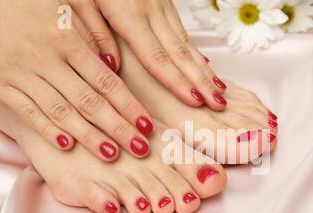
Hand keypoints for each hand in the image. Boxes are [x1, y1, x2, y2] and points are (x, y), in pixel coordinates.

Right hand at [0, 0, 152, 160]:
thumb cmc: (28, 0)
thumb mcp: (67, 1)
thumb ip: (94, 29)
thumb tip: (116, 64)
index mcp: (66, 39)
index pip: (106, 81)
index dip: (129, 106)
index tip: (147, 125)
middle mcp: (46, 59)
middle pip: (89, 102)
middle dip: (118, 128)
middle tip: (139, 149)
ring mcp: (21, 73)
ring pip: (61, 112)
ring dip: (88, 136)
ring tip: (111, 154)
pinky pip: (27, 111)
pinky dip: (47, 130)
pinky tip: (67, 146)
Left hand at [69, 0, 227, 110]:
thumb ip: (94, 30)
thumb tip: (111, 64)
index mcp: (128, 13)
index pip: (156, 56)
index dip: (176, 81)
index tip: (194, 100)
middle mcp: (151, 10)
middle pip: (179, 53)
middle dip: (200, 81)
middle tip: (218, 103)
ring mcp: (160, 4)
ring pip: (186, 43)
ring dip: (204, 69)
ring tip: (219, 89)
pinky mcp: (163, 0)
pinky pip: (182, 30)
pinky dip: (196, 51)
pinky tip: (205, 64)